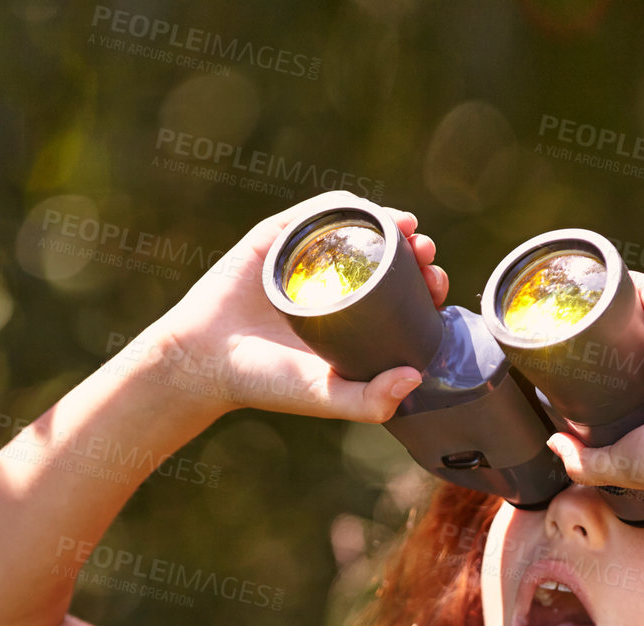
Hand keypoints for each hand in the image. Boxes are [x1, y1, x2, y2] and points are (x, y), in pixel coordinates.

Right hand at [147, 191, 447, 420]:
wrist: (205, 360)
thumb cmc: (267, 383)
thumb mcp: (327, 397)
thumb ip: (371, 401)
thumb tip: (416, 378)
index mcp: (356, 323)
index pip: (404, 298)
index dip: (426, 289)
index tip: (437, 286)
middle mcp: (337, 288)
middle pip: (390, 260)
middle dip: (414, 254)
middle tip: (426, 257)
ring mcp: (309, 260)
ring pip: (358, 232)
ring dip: (388, 223)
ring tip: (408, 229)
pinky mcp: (279, 238)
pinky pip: (315, 214)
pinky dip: (341, 206)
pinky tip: (361, 208)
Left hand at [543, 274, 643, 496]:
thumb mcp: (618, 464)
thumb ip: (583, 460)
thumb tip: (555, 442)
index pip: (640, 353)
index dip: (610, 344)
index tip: (579, 340)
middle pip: (640, 324)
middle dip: (607, 315)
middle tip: (570, 310)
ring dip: (613, 293)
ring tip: (577, 287)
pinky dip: (628, 281)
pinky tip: (599, 277)